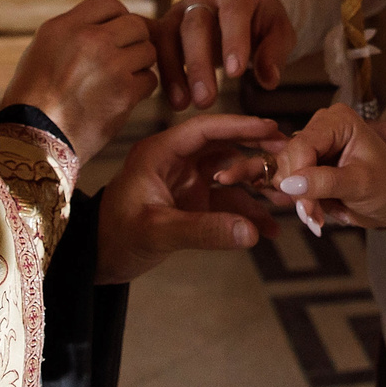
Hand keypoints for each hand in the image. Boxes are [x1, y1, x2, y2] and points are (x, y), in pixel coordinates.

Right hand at [3, 0, 156, 161]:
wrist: (33, 139)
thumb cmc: (34, 97)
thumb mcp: (44, 49)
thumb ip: (76, 31)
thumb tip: (113, 24)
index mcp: (65, 27)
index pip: (107, 2)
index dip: (115, 17)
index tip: (112, 34)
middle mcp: (90, 40)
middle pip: (135, 24)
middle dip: (133, 40)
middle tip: (122, 58)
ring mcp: (110, 66)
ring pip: (148, 51)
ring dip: (138, 65)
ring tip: (118, 79)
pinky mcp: (124, 93)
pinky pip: (150, 80)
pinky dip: (140, 89)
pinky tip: (121, 97)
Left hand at [96, 113, 282, 282]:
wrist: (96, 260)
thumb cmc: (115, 237)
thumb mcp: (158, 232)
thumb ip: (204, 230)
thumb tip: (250, 231)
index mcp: (160, 153)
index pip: (204, 130)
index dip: (239, 126)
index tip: (271, 128)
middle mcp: (176, 162)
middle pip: (224, 147)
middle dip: (256, 151)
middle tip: (288, 154)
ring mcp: (187, 182)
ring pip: (230, 175)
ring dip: (256, 186)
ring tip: (285, 198)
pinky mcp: (193, 203)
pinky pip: (226, 203)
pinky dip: (246, 214)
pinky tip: (267, 229)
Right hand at [152, 0, 297, 109]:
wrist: (245, 10)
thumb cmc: (263, 21)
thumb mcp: (280, 32)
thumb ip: (274, 52)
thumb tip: (268, 80)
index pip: (233, 10)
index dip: (233, 40)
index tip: (236, 73)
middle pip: (195, 25)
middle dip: (199, 64)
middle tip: (206, 100)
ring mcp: (180, 8)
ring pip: (169, 36)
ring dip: (174, 72)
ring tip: (184, 105)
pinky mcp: (166, 26)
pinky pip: (156, 47)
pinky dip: (162, 74)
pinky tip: (173, 99)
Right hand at [240, 103, 385, 234]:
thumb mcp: (359, 185)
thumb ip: (324, 182)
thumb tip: (289, 183)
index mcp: (338, 121)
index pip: (302, 145)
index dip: (299, 176)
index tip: (307, 207)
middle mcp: (322, 127)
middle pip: (289, 157)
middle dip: (300, 191)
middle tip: (315, 216)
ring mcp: (315, 145)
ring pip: (285, 171)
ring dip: (300, 198)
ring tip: (320, 215)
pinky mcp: (310, 163)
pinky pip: (289, 181)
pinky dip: (300, 199)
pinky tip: (317, 209)